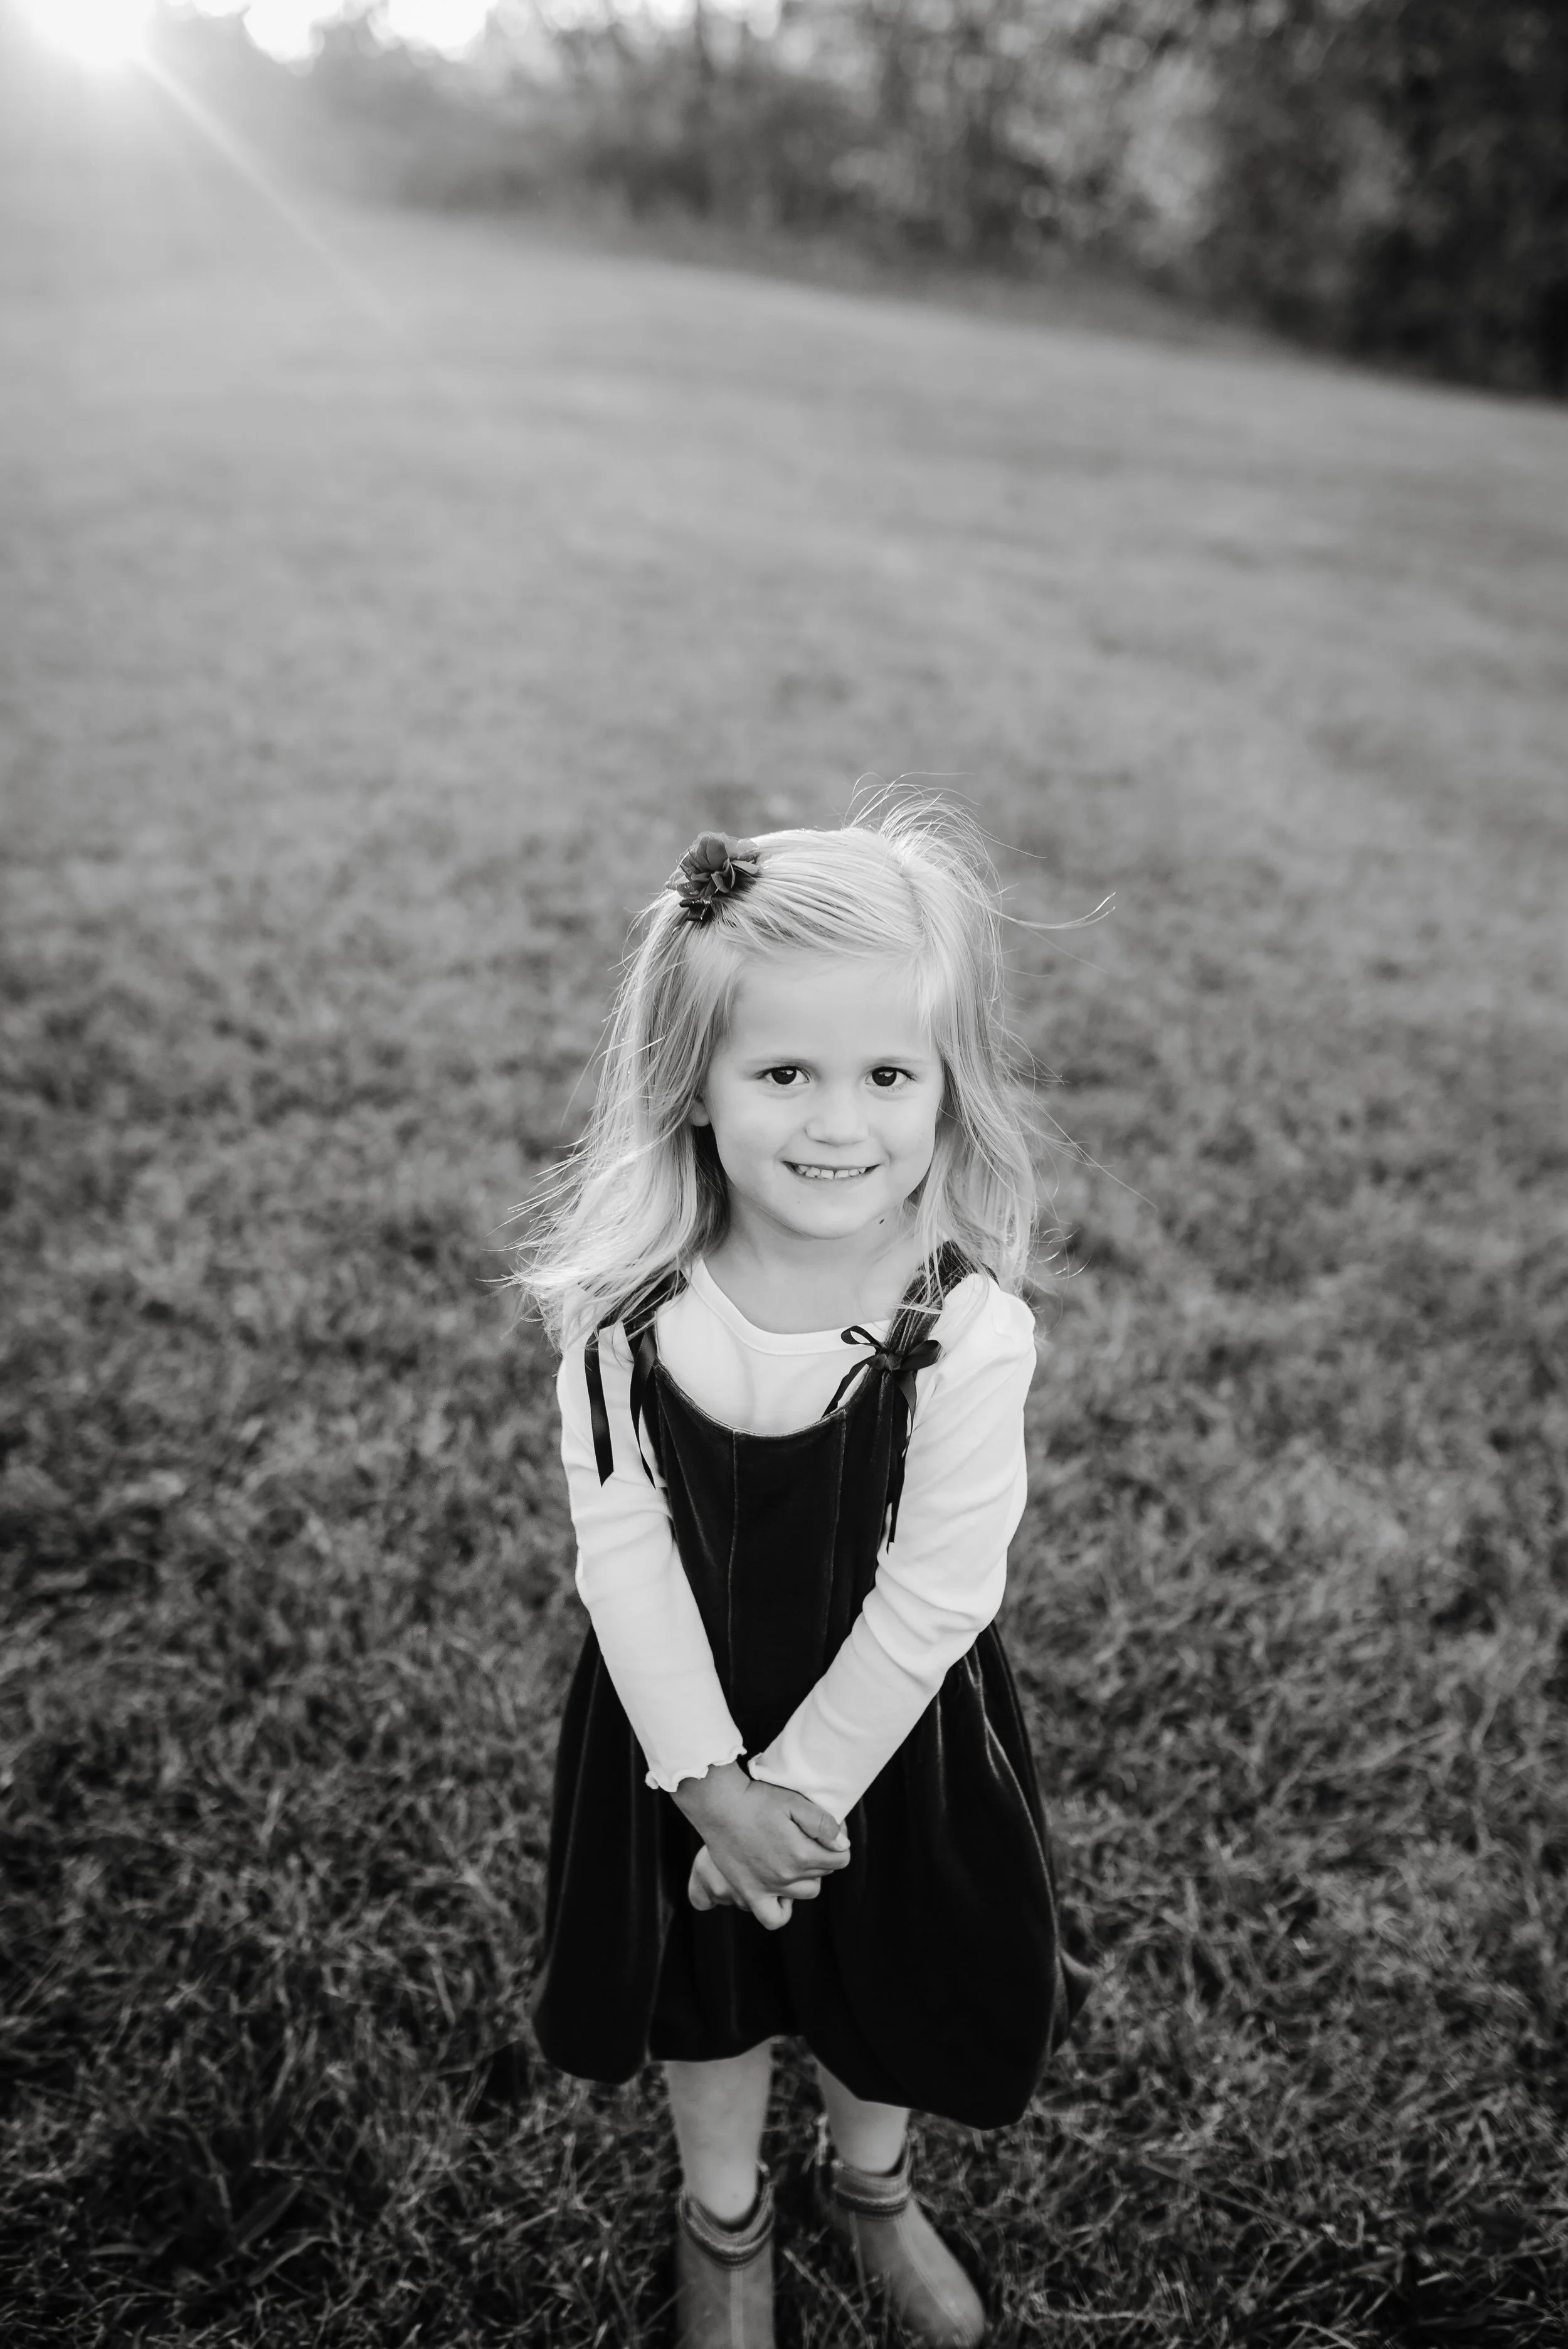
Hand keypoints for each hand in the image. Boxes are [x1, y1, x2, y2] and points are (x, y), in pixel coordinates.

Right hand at [673, 1762, 848, 1931]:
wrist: (718, 1805)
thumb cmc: (756, 1799)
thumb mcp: (794, 1802)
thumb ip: (822, 1824)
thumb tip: (843, 1845)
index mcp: (802, 1854)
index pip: (841, 1858)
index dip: (839, 1841)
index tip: (829, 1829)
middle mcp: (787, 1877)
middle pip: (823, 1874)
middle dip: (822, 1855)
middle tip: (807, 1836)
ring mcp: (768, 1888)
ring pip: (805, 1892)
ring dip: (806, 1877)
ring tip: (794, 1856)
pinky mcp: (749, 1892)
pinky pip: (774, 1918)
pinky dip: (782, 1909)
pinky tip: (781, 1891)